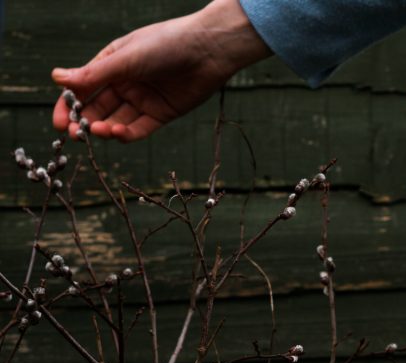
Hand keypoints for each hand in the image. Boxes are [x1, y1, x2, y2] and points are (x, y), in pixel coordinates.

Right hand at [51, 0, 270, 141]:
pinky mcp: (162, 113)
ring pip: (117, 120)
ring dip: (104, 129)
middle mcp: (125, 83)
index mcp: (111, 65)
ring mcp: (143, 100)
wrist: (208, 50)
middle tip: (73, 136)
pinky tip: (117, 133)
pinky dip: (127, 134)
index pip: (83, 89)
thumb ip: (94, 73)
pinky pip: (140, 128)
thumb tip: (56, 78)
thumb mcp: (126, 58)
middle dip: (84, 122)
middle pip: (98, 108)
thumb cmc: (166, 44)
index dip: (69, 106)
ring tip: (97, 132)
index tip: (59, 123)